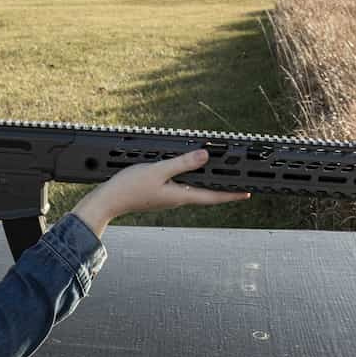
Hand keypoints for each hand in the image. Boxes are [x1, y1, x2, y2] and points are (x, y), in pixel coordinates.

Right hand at [71, 150, 249, 237]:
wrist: (108, 201)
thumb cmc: (130, 188)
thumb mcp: (158, 171)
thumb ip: (182, 163)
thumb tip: (205, 156)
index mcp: (181, 196)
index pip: (213, 197)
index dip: (232, 195)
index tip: (248, 193)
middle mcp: (177, 198)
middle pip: (206, 193)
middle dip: (223, 188)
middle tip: (238, 182)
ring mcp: (168, 197)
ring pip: (193, 189)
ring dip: (207, 183)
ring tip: (219, 175)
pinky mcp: (159, 194)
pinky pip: (181, 186)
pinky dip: (190, 179)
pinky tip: (189, 171)